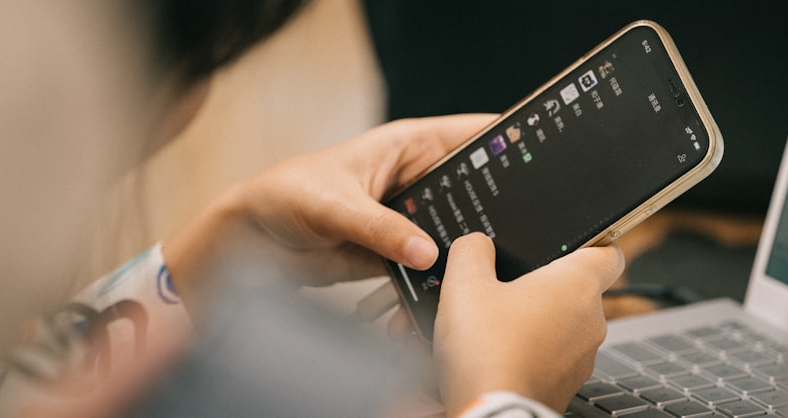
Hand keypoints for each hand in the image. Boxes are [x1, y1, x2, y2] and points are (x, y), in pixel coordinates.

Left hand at [162, 114, 496, 305]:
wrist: (251, 242)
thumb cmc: (285, 198)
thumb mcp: (336, 207)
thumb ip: (382, 230)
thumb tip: (427, 253)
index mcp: (407, 147)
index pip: (472, 136)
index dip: (506, 145)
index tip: (536, 162)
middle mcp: (415, 180)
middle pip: (473, 188)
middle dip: (493, 208)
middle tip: (520, 231)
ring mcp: (409, 218)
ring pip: (455, 230)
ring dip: (465, 249)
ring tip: (487, 267)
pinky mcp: (397, 251)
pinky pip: (431, 265)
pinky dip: (439, 279)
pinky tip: (453, 292)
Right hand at [434, 233, 623, 414]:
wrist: (490, 413)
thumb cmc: (486, 350)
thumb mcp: (464, 285)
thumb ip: (472, 251)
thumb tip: (477, 245)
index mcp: (577, 285)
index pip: (608, 251)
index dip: (590, 241)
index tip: (569, 243)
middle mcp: (591, 320)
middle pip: (578, 290)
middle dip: (544, 286)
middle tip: (508, 286)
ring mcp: (583, 357)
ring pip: (565, 326)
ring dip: (538, 321)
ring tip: (496, 324)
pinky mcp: (567, 384)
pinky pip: (555, 357)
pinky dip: (533, 352)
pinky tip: (499, 353)